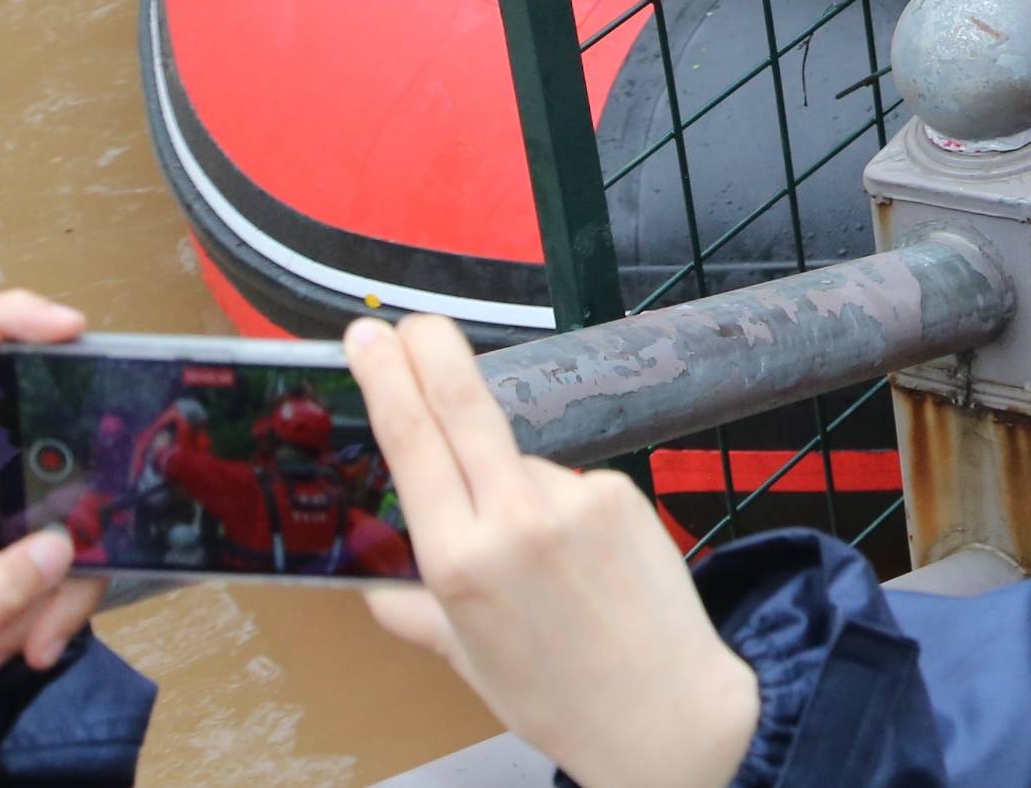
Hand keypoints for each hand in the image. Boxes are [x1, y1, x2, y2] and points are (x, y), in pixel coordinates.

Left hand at [0, 292, 102, 693]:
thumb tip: (62, 547)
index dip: (10, 316)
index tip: (72, 331)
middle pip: (40, 435)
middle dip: (82, 497)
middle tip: (88, 559)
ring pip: (58, 496)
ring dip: (63, 574)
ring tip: (28, 639)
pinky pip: (48, 536)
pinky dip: (53, 590)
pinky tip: (28, 638)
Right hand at [350, 317, 760, 787]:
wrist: (662, 708)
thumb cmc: (555, 692)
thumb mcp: (462, 655)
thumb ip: (414, 608)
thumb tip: (372, 580)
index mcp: (458, 561)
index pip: (413, 444)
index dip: (386, 380)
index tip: (368, 337)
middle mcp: (514, 519)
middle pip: (464, 407)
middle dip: (431, 353)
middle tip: (410, 321)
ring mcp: (574, 499)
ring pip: (521, 465)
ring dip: (515, 493)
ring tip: (549, 571)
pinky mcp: (621, 492)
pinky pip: (570, 485)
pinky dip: (562, 510)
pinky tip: (584, 563)